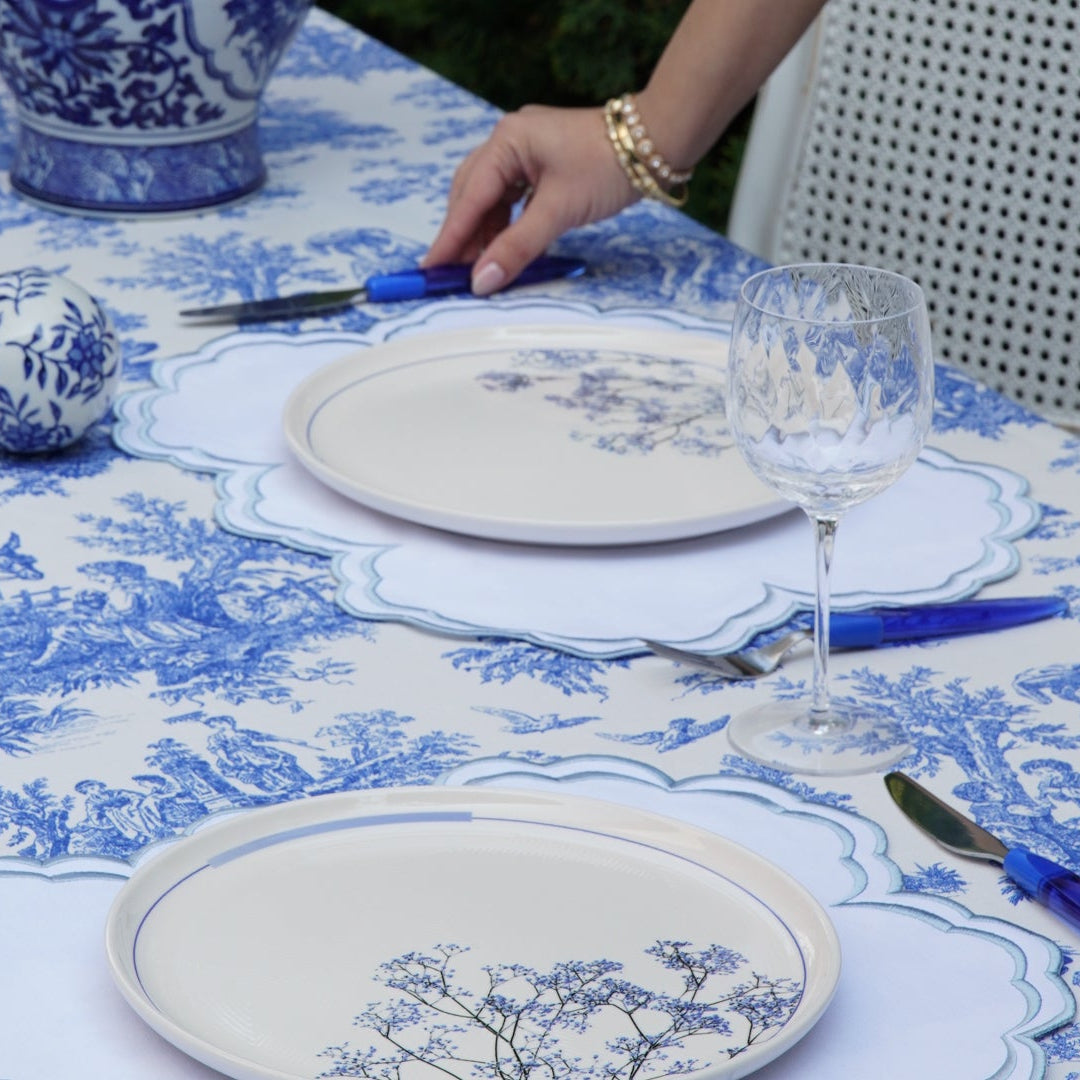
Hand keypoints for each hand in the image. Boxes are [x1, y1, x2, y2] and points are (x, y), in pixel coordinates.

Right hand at [423, 104, 638, 294]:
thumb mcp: (558, 211)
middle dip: (462, 237)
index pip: (468, 198)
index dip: (450, 238)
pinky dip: (503, 227)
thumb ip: (517, 248)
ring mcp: (524, 152)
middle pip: (470, 195)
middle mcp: (508, 141)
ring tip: (478, 269)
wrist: (653, 145)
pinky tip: (501, 249)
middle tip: (452, 276)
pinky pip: (509, 200)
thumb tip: (482, 281)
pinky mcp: (540, 165)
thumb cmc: (608, 166)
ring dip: (483, 235)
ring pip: (489, 200)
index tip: (431, 269)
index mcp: (506, 141)